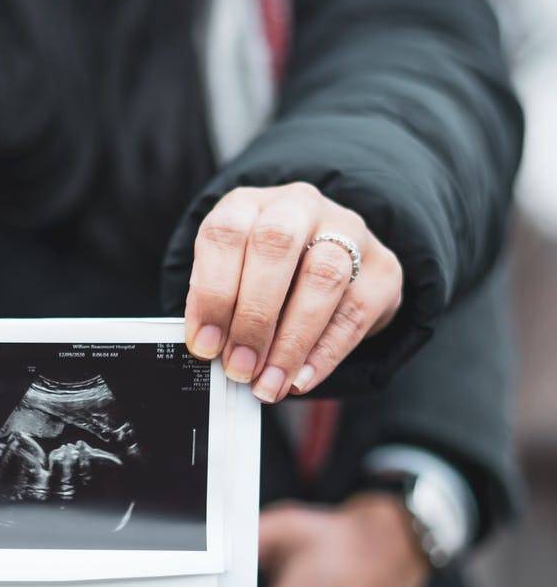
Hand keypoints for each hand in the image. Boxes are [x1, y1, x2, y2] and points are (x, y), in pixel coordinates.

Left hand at [184, 183, 402, 400]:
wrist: (324, 257)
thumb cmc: (261, 273)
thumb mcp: (230, 276)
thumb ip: (218, 305)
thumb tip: (209, 350)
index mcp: (248, 203)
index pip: (226, 233)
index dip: (212, 292)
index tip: (204, 345)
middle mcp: (298, 206)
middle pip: (276, 245)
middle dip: (254, 315)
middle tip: (239, 367)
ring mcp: (347, 231)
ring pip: (324, 276)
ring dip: (291, 340)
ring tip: (269, 383)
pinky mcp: (382, 267)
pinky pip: (355, 312)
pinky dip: (324, 353)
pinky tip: (300, 379)